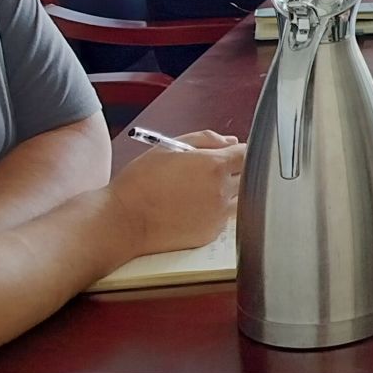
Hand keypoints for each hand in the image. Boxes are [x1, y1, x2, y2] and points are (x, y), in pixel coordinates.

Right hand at [108, 131, 245, 256]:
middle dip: (235, 171)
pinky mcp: (212, 233)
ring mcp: (219, 215)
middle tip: (212, 171)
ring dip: (231, 192)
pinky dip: (218, 211)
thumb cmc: (141, 182)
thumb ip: (205, 139)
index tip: (232, 154)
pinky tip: (195, 207)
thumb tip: (230, 142)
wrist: (124, 220)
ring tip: (203, 190)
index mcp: (214, 165)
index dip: (241, 151)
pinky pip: (225, 218)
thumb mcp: (169, 147)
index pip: (248, 154)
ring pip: (241, 199)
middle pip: (248, 176)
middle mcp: (222, 191)